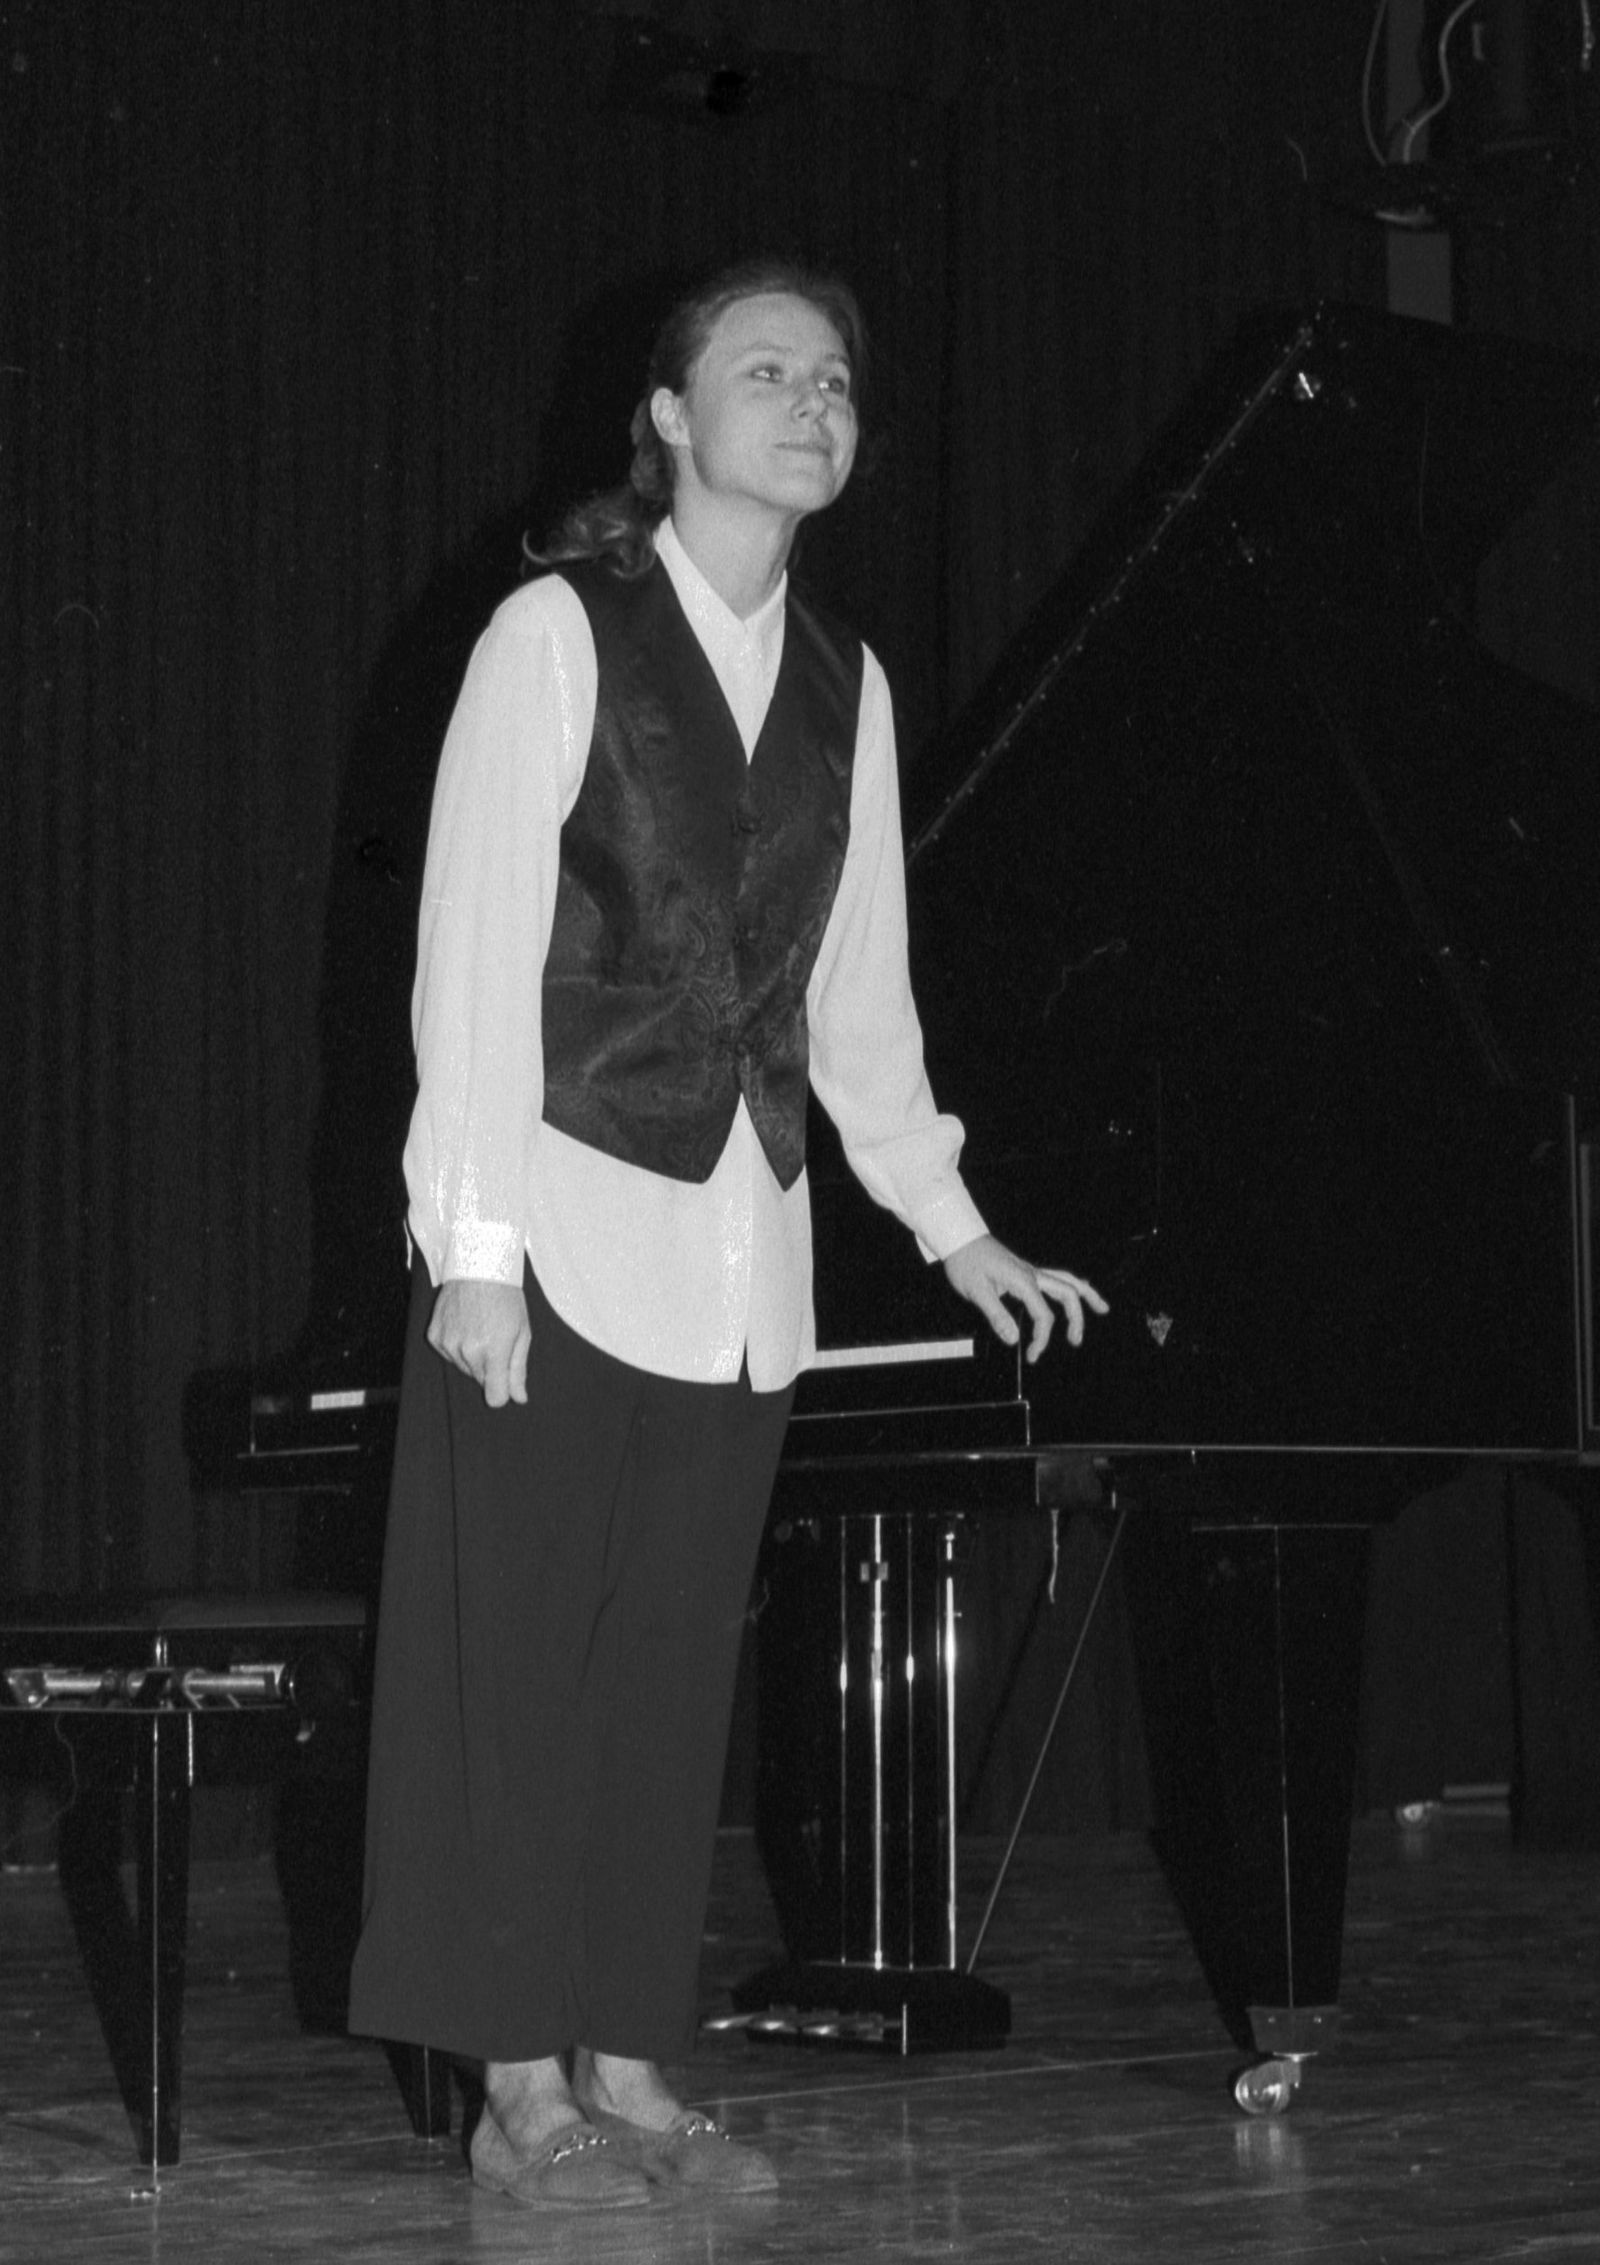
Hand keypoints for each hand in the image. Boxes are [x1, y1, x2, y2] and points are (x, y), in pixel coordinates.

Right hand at [428, 1278, 531, 1407]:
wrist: (478, 1266)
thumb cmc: (506, 1297)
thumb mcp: (522, 1332)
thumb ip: (518, 1369)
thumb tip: (519, 1397)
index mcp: (494, 1352)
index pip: (495, 1398)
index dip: (502, 1392)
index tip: (506, 1381)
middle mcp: (468, 1351)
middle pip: (480, 1381)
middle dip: (490, 1367)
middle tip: (497, 1338)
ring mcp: (448, 1344)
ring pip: (464, 1368)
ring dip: (473, 1356)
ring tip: (481, 1328)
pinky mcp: (434, 1336)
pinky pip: (448, 1354)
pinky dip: (457, 1345)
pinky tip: (465, 1324)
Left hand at [942, 1234, 1108, 1364]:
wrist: (959, 1238)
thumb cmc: (965, 1262)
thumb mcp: (977, 1291)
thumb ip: (997, 1315)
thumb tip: (1013, 1339)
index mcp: (1023, 1281)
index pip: (1044, 1315)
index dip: (1042, 1338)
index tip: (1033, 1355)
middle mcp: (1032, 1274)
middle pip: (1067, 1294)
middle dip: (1076, 1318)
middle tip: (1075, 1341)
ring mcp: (1030, 1270)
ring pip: (1067, 1280)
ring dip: (1086, 1294)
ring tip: (1102, 1308)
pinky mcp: (1025, 1270)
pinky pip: (1057, 1276)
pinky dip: (1071, 1285)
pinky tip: (1077, 1291)